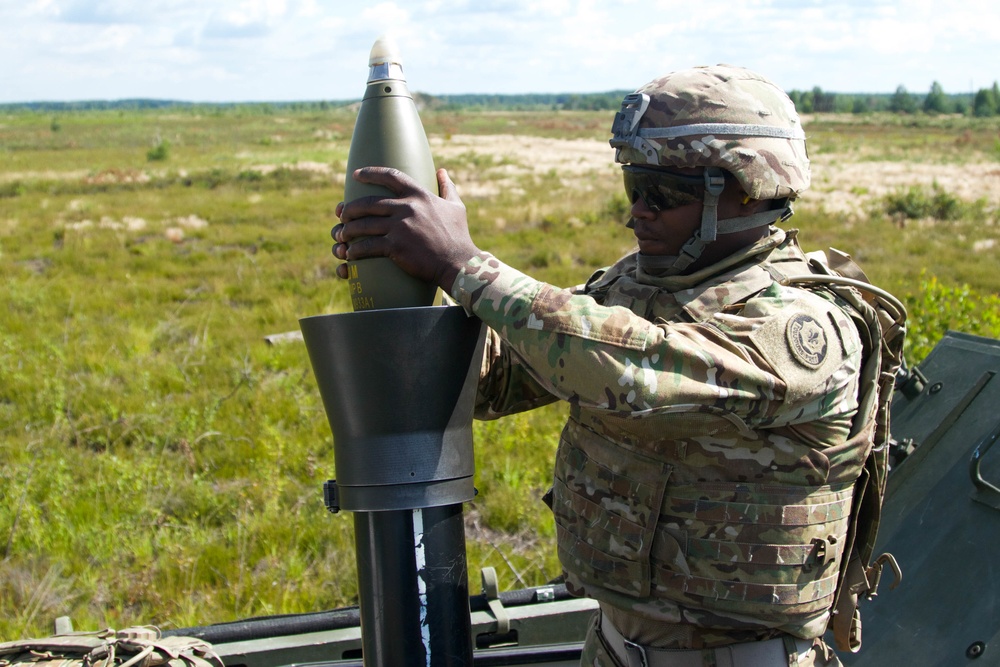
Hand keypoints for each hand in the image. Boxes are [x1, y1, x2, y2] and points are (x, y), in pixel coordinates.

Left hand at [332, 167, 479, 289]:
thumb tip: (442, 171)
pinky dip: (355, 249)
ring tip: (341, 233)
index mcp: (419, 195)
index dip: (370, 173)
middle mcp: (407, 207)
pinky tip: (350, 253)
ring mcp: (400, 227)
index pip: (390, 176)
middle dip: (351, 207)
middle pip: (368, 202)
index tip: (356, 175)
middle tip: (342, 212)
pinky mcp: (395, 246)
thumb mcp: (456, 207)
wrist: (459, 263)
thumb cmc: (458, 237)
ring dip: (348, 229)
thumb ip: (447, 187)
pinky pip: (367, 245)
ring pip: (364, 224)